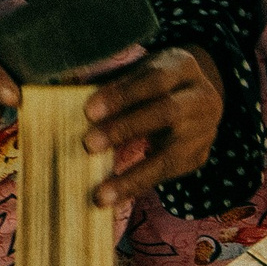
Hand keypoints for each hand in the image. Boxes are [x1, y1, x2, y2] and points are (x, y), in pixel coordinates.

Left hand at [82, 44, 223, 207]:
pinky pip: (168, 174)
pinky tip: (114, 198)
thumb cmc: (151, 83)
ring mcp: (205, 130)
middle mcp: (201, 98)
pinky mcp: (198, 156)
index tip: (89, 111)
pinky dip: (139, 186)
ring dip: (133, 176)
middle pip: (166, 113)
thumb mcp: (136, 72)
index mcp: (182, 67)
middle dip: (125, 128)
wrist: (196, 94)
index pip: (153, 80)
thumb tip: (61, 90)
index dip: (122, 95)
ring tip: (101, 195)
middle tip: (87, 144)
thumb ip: (106, 82)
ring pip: (172, 155)